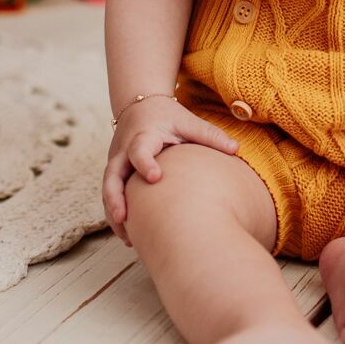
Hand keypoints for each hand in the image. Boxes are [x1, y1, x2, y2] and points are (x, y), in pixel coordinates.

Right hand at [100, 96, 239, 246]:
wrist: (140, 105)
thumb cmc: (168, 116)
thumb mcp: (188, 122)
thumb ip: (210, 135)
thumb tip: (236, 149)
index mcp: (144, 136)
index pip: (139, 150)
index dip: (144, 163)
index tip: (154, 177)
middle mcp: (124, 150)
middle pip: (112, 175)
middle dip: (115, 197)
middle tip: (123, 218)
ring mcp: (116, 161)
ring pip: (108, 188)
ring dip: (114, 212)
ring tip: (126, 238)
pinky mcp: (115, 171)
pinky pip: (111, 194)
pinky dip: (117, 214)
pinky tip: (128, 235)